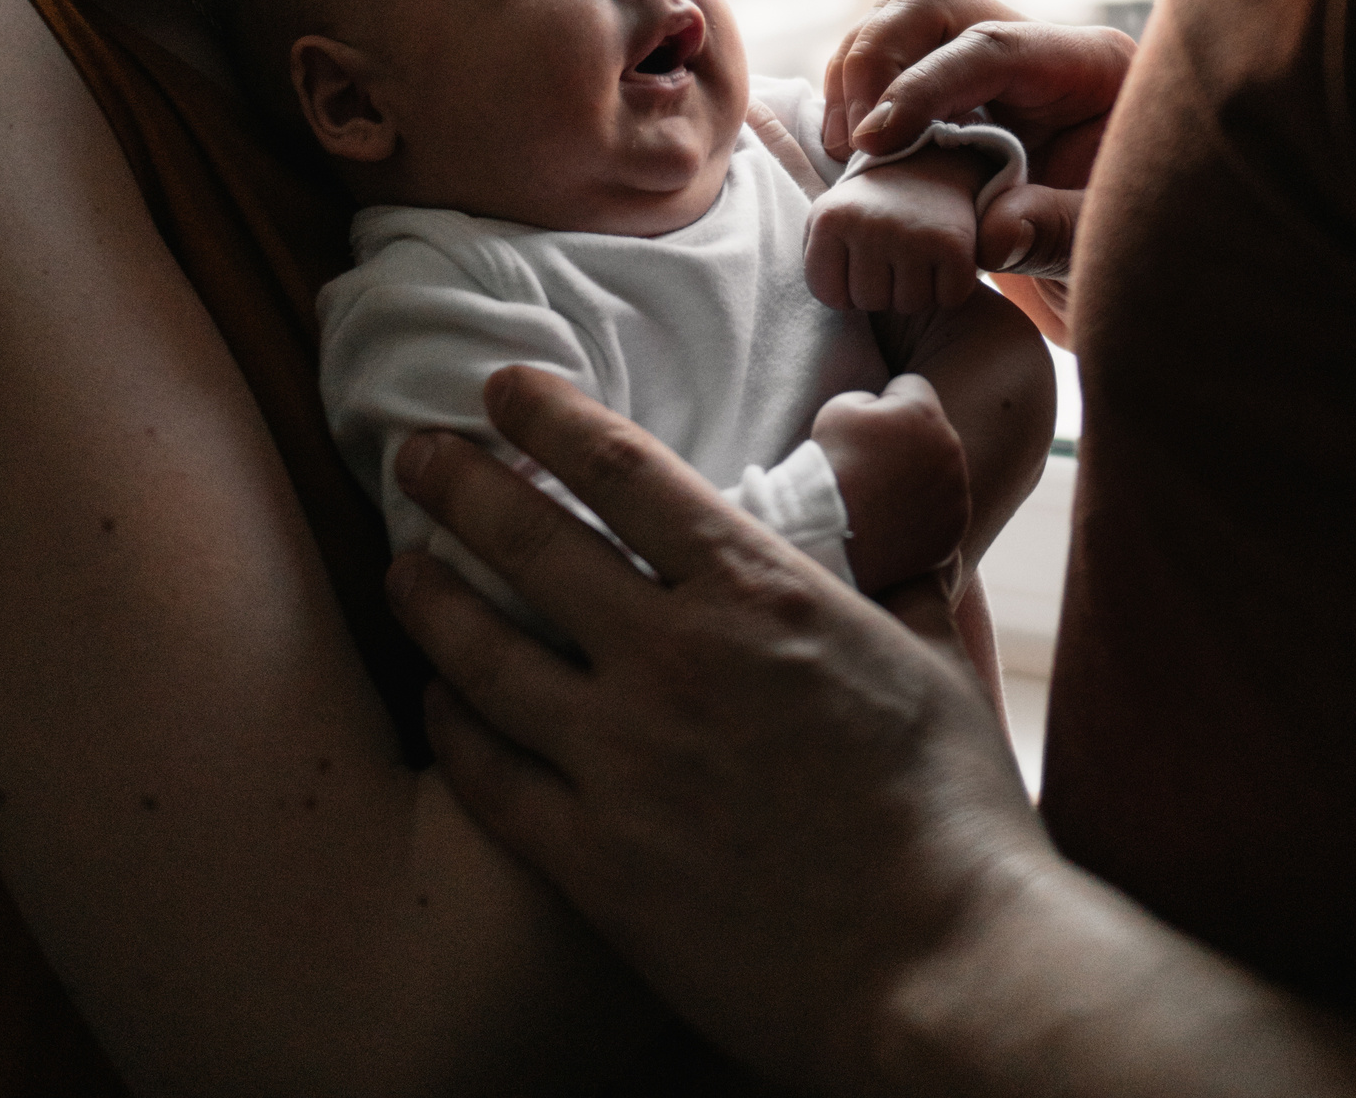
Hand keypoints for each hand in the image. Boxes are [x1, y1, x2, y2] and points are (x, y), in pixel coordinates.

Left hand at [387, 375, 1355, 1097]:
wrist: (942, 968)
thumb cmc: (954, 813)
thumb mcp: (934, 657)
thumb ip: (896, 575)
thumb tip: (904, 514)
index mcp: (757, 592)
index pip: (623, 471)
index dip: (548, 418)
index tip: (500, 387)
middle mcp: (672, 657)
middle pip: (531, 542)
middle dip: (459, 484)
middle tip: (413, 454)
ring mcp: (623, 760)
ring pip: (486, 653)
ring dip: (431, 598)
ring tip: (401, 567)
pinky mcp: (595, 862)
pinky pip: (491, 777)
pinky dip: (451, 726)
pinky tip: (435, 700)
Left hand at [804, 152, 980, 313]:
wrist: (932, 162)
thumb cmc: (871, 205)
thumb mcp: (827, 215)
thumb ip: (810, 254)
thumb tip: (786, 295)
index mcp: (830, 218)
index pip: (829, 295)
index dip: (846, 289)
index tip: (858, 263)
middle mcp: (868, 224)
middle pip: (868, 302)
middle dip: (881, 288)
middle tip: (891, 254)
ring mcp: (912, 235)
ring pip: (908, 305)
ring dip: (914, 289)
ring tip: (915, 254)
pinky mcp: (953, 244)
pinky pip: (948, 298)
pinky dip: (949, 287)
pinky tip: (942, 257)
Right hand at [811, 373, 970, 593]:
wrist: (833, 534)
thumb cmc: (832, 466)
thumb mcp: (839, 408)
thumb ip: (871, 398)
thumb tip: (883, 408)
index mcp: (923, 413)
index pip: (913, 386)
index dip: (887, 399)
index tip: (869, 423)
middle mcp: (950, 448)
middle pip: (932, 429)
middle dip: (909, 438)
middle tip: (875, 463)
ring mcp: (957, 490)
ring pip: (942, 469)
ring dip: (921, 474)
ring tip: (884, 493)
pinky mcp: (955, 525)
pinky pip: (946, 508)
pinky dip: (926, 510)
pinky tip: (897, 518)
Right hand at [822, 0, 1136, 276]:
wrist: (1127, 269)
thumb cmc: (1133, 250)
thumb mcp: (1108, 246)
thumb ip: (1057, 232)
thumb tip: (990, 233)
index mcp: (1088, 66)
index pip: (992, 45)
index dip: (924, 85)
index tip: (876, 141)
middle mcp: (1033, 50)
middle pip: (933, 5)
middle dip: (876, 57)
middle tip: (855, 139)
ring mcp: (988, 69)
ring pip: (899, 25)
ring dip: (854, 77)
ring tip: (847, 153)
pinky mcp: (952, 98)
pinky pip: (886, 69)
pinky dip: (853, 102)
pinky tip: (850, 159)